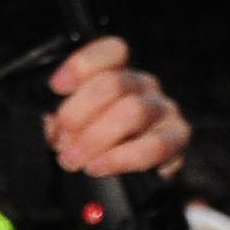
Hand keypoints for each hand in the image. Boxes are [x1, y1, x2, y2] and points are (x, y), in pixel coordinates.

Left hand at [46, 37, 189, 179]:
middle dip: (78, 113)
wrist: (137, 179)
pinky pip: (153, 146)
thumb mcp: (76, 125)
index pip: (112, 51)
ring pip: (132, 112)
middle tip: (60, 139)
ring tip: (73, 158)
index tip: (57, 87)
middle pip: (114, 84)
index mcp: (118, 72)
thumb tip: (51, 125)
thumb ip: (62, 119)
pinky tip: (98, 166)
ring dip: (95, 138)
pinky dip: (119, 158)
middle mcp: (144, 85)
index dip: (82, 65)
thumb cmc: (101, 143)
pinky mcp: (178, 139)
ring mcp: (164, 109)